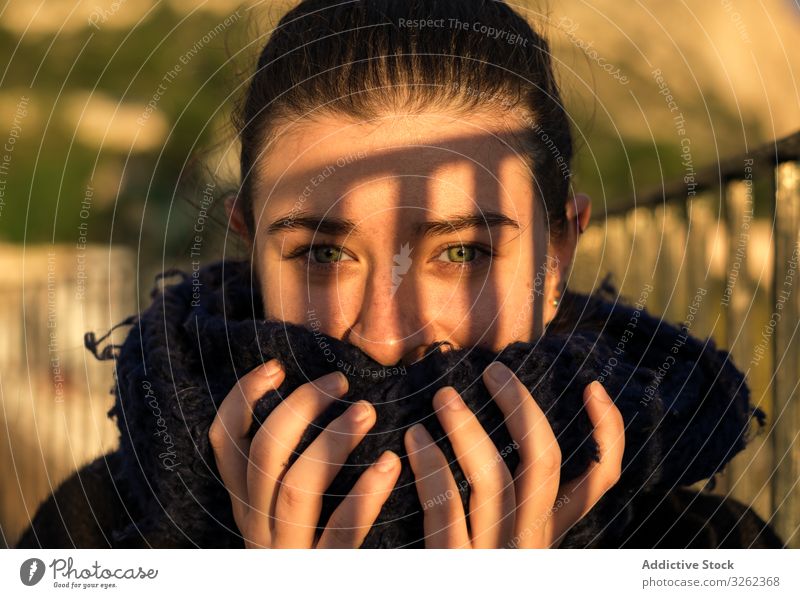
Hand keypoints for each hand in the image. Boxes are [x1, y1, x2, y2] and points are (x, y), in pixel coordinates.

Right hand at [209, 359, 400, 547]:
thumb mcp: (291, 507)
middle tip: (341, 383)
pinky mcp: (324, 573)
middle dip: (300, 407)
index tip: (277, 366)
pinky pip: (341, 530)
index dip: (242, 397)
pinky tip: (390, 464)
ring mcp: (288, 552)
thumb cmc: (317, 546)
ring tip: (367, 411)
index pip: (223, 442)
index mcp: (246, 503)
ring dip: (332, 440)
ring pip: (296, 486)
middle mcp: (257, 527)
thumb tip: (317, 398)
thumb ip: (292, 465)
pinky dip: (365, 492)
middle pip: (262, 454)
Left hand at [404, 361, 623, 547]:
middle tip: (492, 370)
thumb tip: (512, 424)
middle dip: (521, 405)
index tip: (592, 386)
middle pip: (544, 461)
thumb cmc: (471, 564)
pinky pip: (444, 506)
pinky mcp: (454, 568)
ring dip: (465, 427)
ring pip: (493, 477)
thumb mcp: (508, 534)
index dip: (608, 432)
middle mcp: (532, 543)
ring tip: (443, 395)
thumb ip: (515, 495)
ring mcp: (495, 557)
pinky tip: (411, 438)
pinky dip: (429, 463)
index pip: (600, 481)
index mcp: (550, 532)